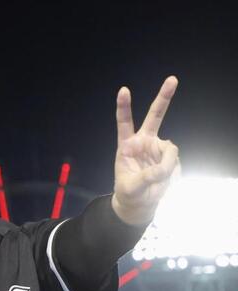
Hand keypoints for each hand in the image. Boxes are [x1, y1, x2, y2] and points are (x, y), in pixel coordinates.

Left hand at [112, 76, 180, 225]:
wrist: (140, 202)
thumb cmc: (129, 192)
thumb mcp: (130, 188)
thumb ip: (146, 177)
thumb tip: (163, 168)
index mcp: (127, 145)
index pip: (124, 123)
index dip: (124, 107)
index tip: (123, 90)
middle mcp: (144, 142)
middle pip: (155, 116)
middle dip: (164, 97)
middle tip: (172, 79)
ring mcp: (158, 148)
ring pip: (170, 150)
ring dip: (167, 165)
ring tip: (158, 179)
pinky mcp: (170, 157)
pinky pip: (175, 162)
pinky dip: (172, 174)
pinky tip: (163, 181)